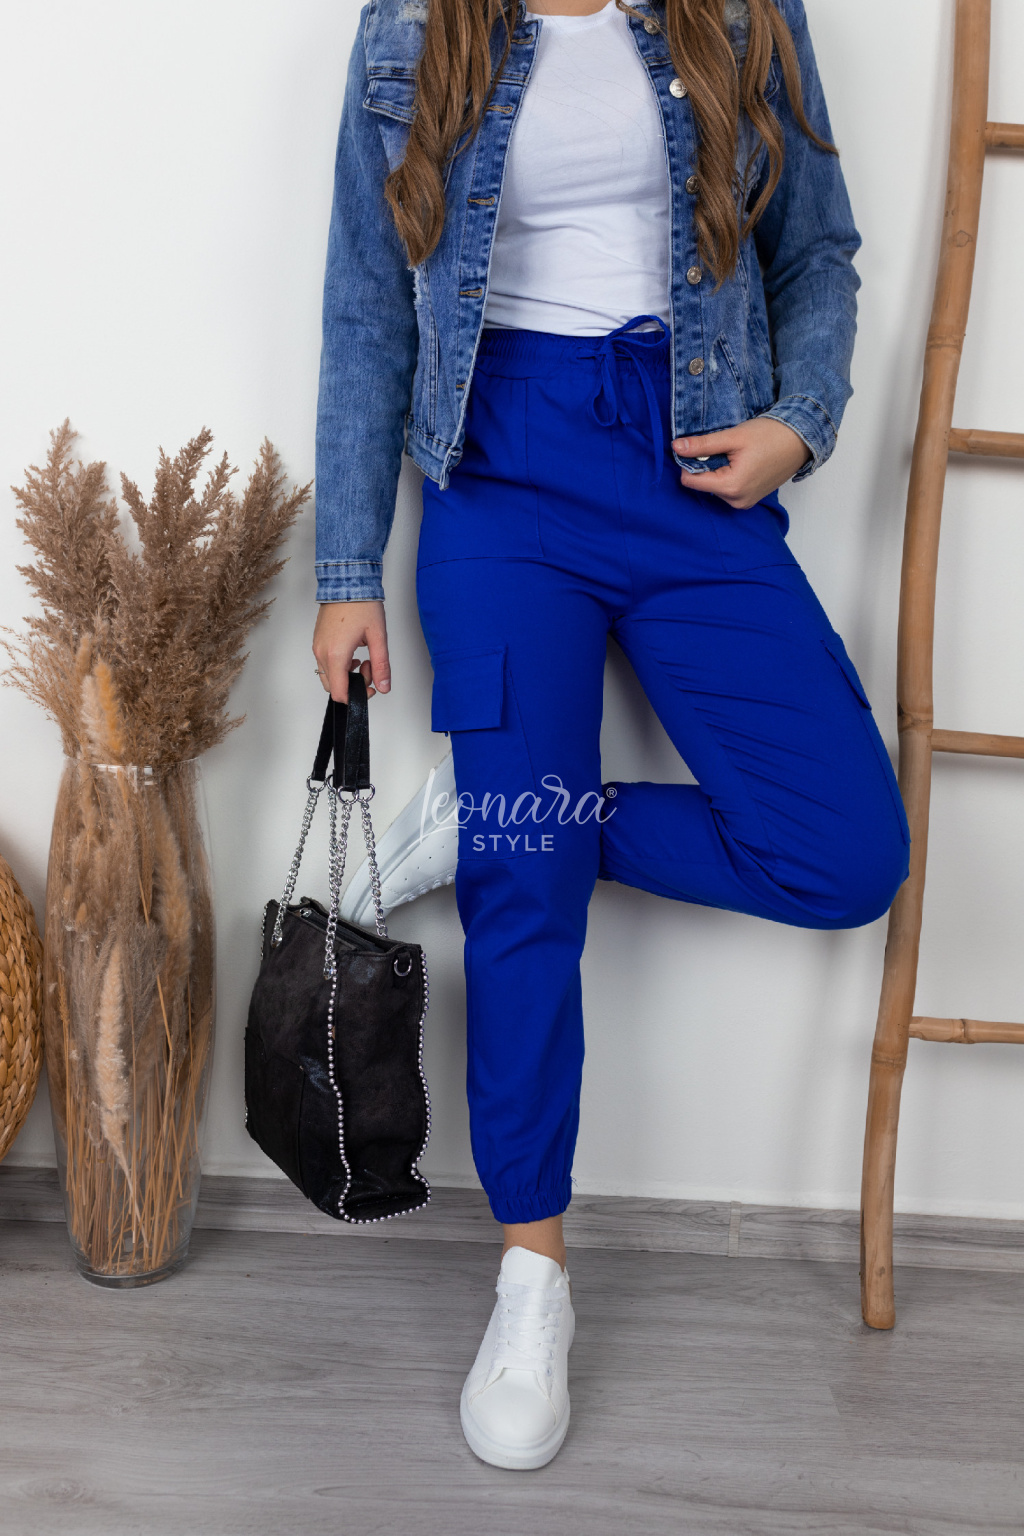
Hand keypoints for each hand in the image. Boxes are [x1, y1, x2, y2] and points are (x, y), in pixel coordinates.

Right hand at [312, 600, 389, 702]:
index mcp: (336, 655)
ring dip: (346, 674)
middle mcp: (322, 653)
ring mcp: (317, 647)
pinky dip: (339, 665)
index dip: (356, 696)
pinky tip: (353, 652)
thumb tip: (383, 687)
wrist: (347, 582)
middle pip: (332, 687)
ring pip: (328, 675)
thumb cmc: (362, 605)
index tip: (370, 687)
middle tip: (369, 667)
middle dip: (353, 684)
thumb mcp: (378, 637)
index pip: (339, 693)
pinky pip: (325, 663)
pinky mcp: (317, 641)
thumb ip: (381, 666)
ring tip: (363, 657)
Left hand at [672, 417, 810, 508]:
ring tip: (737, 455)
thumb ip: (703, 445)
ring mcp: (744, 503)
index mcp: (731, 487)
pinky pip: (728, 489)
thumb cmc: (770, 436)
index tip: (701, 447)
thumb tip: (676, 447)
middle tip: (725, 449)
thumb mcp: (733, 437)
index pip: (690, 481)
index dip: (689, 462)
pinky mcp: (750, 500)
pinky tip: (743, 462)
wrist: (800, 440)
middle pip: (703, 484)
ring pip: (715, 487)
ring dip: (718, 470)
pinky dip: (728, 475)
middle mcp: (736, 501)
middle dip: (707, 466)